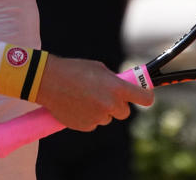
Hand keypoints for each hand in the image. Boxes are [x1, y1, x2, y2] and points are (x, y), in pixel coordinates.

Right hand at [36, 57, 153, 131]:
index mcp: (117, 88)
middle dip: (118, 105)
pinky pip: (93, 123)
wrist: (49, 81)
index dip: (146, 97)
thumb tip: (122, 87)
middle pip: (125, 112)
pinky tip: (77, 106)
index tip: (146, 97)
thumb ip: (113, 80)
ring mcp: (98, 117)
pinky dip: (88, 117)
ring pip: (107, 118)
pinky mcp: (86, 126)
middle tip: (107, 96)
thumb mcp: (99, 69)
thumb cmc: (75, 70)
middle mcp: (110, 104)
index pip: (143, 98)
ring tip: (85, 98)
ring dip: (101, 111)